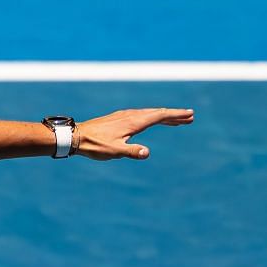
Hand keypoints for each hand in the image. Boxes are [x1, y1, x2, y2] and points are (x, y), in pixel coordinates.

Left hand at [75, 108, 193, 159]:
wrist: (76, 136)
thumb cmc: (95, 145)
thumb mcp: (115, 151)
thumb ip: (132, 152)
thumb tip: (146, 153)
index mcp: (134, 122)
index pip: (160, 116)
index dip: (176, 115)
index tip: (189, 115)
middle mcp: (131, 115)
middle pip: (157, 113)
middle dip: (174, 115)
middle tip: (190, 117)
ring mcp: (124, 116)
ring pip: (149, 114)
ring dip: (164, 116)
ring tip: (177, 121)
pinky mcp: (118, 118)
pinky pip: (141, 115)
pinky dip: (152, 117)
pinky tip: (152, 121)